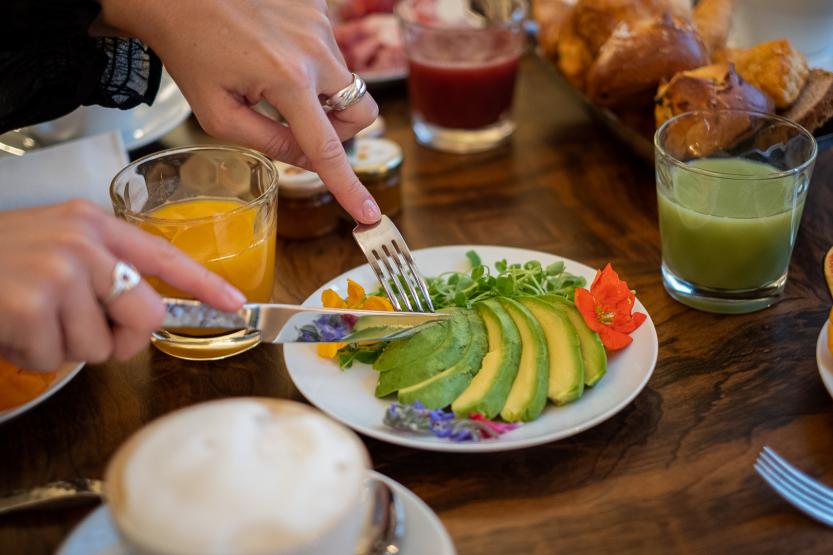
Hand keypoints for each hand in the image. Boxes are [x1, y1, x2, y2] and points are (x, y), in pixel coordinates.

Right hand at [0, 201, 244, 370]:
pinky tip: (11, 327)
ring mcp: (59, 272)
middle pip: (145, 314)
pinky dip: (32, 355)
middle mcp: (84, 244)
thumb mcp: (55, 244)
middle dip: (120, 337)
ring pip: (99, 346)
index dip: (204, 283)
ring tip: (29, 317)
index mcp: (94, 225)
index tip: (234, 303)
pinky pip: (58, 360)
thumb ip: (102, 269)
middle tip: (82, 329)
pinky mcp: (32, 304)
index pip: (164, 254)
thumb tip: (143, 313)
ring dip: (63, 346)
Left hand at [99, 0, 381, 223]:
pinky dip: (310, 60)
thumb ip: (270, 143)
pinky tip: (274, 48)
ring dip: (320, 91)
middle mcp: (314, 48)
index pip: (328, 147)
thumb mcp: (219, 115)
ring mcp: (320, 22)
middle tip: (304, 126)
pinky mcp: (317, 5)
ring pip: (345, 80)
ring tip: (274, 75)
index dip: (348, 185)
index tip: (368, 213)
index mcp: (287, 79)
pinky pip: (329, 49)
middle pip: (361, 112)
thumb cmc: (191, 52)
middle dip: (340, 128)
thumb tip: (309, 161)